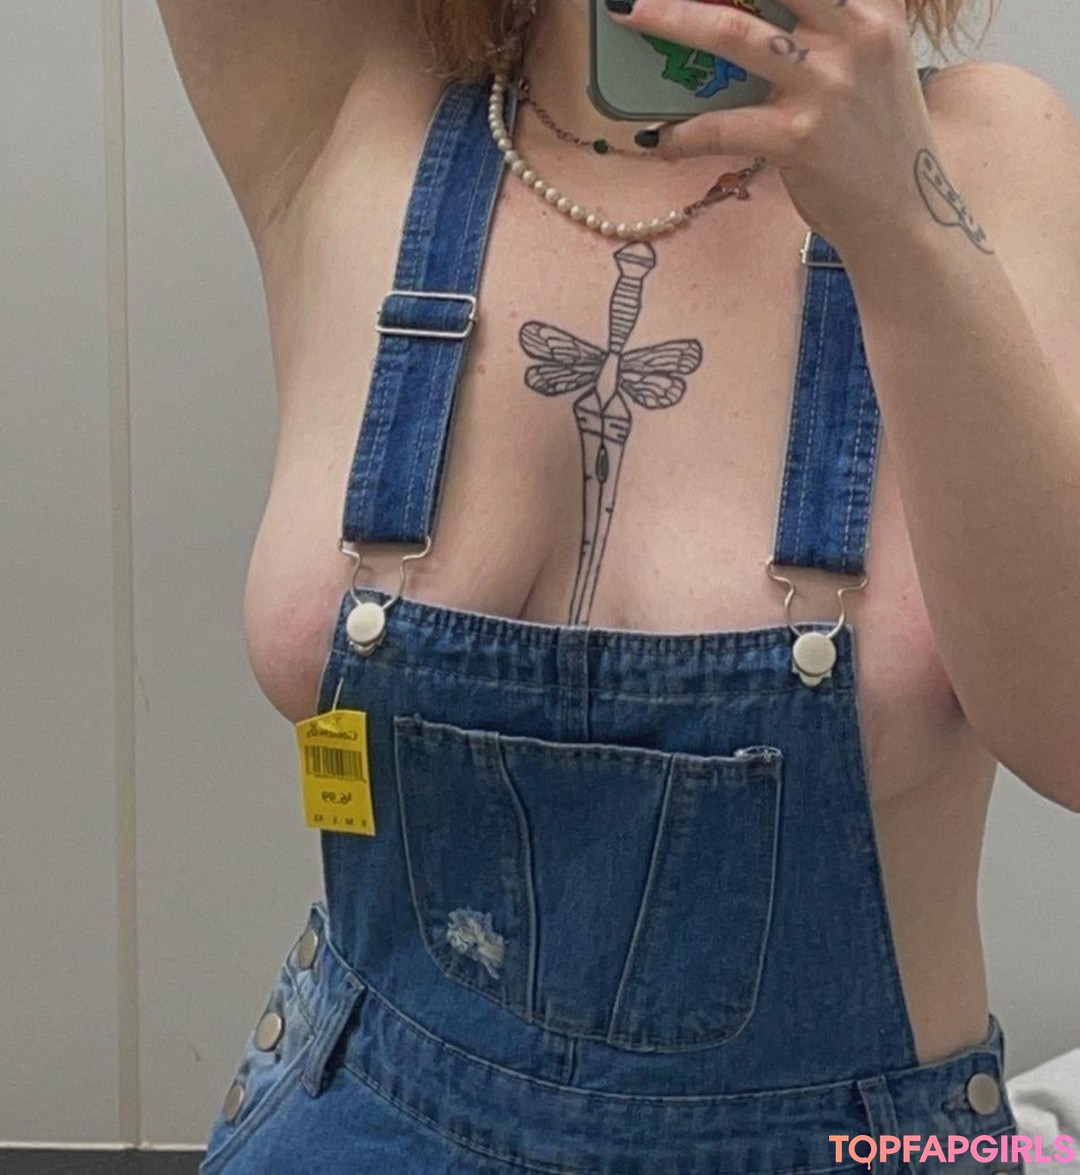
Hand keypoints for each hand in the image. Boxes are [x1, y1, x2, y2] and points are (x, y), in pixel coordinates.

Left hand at [605, 0, 938, 250]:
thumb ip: (834, 24)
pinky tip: (659, 140)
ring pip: (734, 33)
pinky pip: (721, 126)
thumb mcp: (873, 61)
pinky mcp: (799, 138)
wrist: (902, 216)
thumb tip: (747, 14)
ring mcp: (827, 85)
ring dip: (672, 19)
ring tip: (630, 15)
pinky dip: (682, 133)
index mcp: (876, 6)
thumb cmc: (876, 138)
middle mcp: (856, 33)